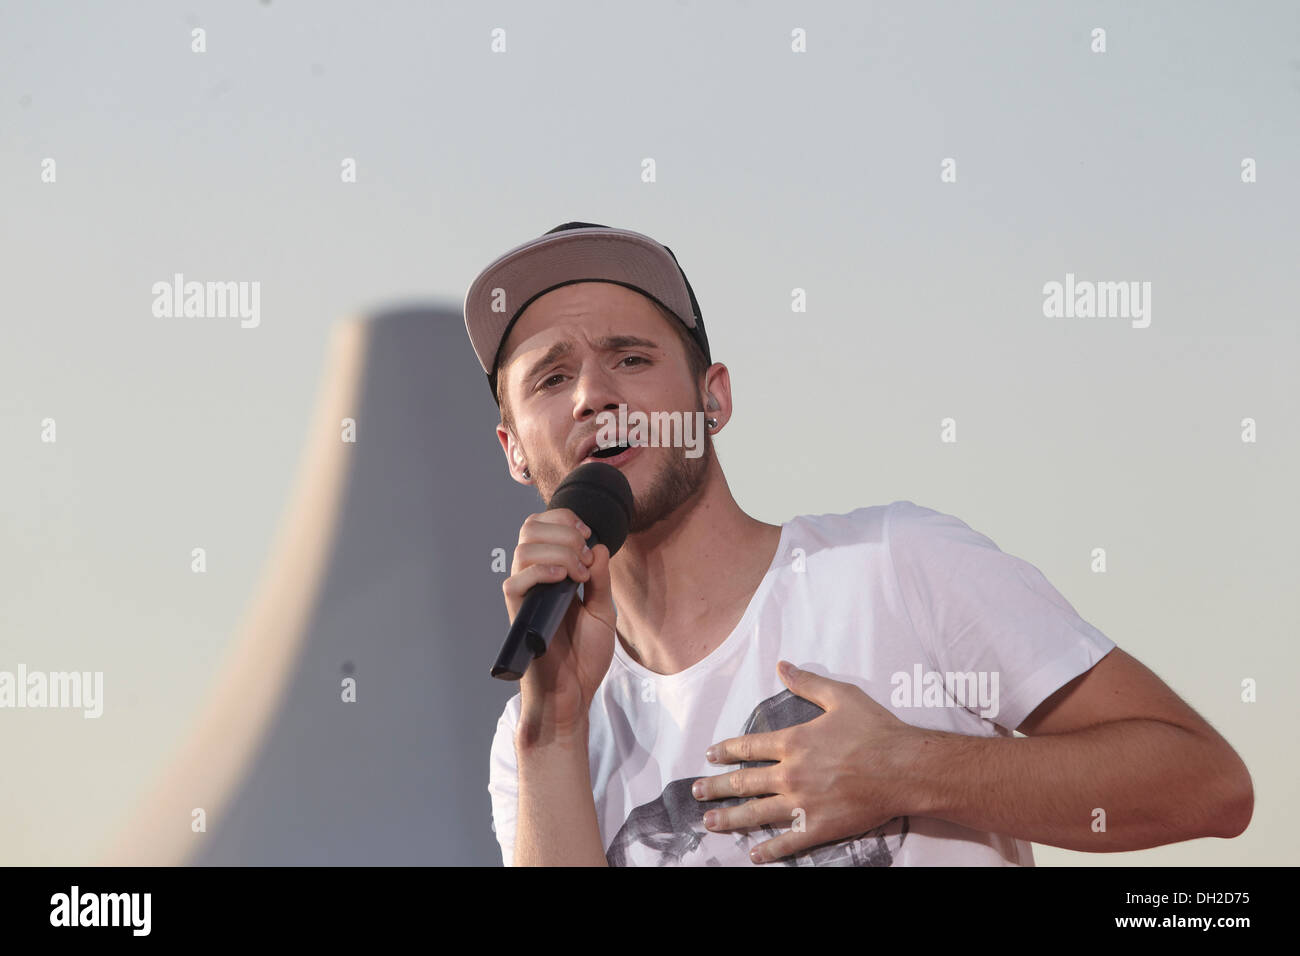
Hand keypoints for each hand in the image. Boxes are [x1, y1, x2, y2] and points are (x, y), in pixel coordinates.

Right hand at [504, 508, 615, 741]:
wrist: (574, 692)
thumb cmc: (585, 656)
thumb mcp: (604, 611)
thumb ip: (602, 579)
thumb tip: (598, 547)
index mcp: (551, 572)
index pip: (542, 526)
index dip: (565, 519)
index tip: (588, 534)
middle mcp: (533, 578)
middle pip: (530, 528)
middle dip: (564, 532)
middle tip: (585, 558)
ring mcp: (525, 595)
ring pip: (524, 549)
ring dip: (558, 551)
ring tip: (579, 574)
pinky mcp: (518, 614)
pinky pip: (514, 582)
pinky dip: (540, 571)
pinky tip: (564, 580)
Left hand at [690, 661, 925, 862]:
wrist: (904, 767)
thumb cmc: (875, 730)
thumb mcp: (840, 696)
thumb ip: (807, 683)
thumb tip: (782, 666)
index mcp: (793, 742)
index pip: (748, 747)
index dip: (726, 751)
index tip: (710, 756)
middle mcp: (790, 773)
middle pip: (743, 782)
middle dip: (716, 787)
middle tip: (696, 791)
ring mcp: (802, 802)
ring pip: (755, 812)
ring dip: (729, 818)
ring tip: (708, 821)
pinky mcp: (819, 826)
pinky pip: (787, 841)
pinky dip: (768, 849)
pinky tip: (753, 854)